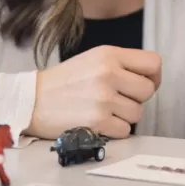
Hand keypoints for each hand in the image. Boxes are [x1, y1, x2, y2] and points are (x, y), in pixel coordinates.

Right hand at [26, 46, 161, 138]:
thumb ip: (122, 64)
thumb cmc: (64, 82)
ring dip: (124, 116)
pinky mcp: (97, 121)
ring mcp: (103, 97)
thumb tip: (151, 78)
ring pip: (137, 113)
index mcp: (109, 54)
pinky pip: (125, 131)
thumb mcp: (94, 60)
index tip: (145, 84)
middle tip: (118, 100)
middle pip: (148, 91)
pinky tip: (97, 123)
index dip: (154, 77)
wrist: (30, 101)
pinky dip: (114, 131)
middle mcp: (108, 73)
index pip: (153, 63)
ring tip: (102, 110)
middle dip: (136, 99)